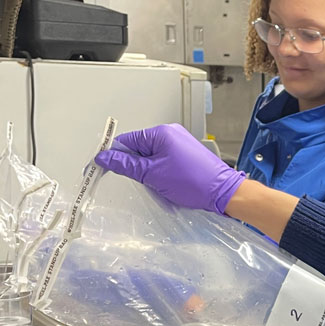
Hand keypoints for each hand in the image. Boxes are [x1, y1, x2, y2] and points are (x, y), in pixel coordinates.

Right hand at [95, 124, 244, 214]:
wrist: (223, 193)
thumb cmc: (194, 182)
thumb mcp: (152, 175)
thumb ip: (126, 165)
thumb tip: (105, 158)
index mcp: (161, 132)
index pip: (127, 140)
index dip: (113, 155)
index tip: (101, 166)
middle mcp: (171, 133)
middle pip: (139, 148)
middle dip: (135, 166)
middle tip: (140, 180)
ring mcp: (180, 143)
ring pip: (151, 157)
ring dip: (148, 172)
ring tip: (159, 184)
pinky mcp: (186, 155)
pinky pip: (164, 161)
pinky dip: (160, 172)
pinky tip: (167, 184)